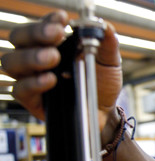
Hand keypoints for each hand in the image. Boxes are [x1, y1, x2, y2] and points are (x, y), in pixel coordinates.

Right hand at [1, 10, 121, 131]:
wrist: (105, 113)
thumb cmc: (102, 84)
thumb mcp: (110, 62)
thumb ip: (108, 44)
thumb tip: (106, 27)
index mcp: (54, 43)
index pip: (41, 26)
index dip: (48, 20)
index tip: (62, 20)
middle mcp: (37, 57)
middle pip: (19, 39)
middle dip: (36, 33)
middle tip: (57, 35)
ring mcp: (32, 78)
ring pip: (12, 62)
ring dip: (31, 57)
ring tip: (53, 58)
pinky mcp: (32, 100)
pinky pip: (20, 90)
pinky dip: (33, 83)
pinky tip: (50, 79)